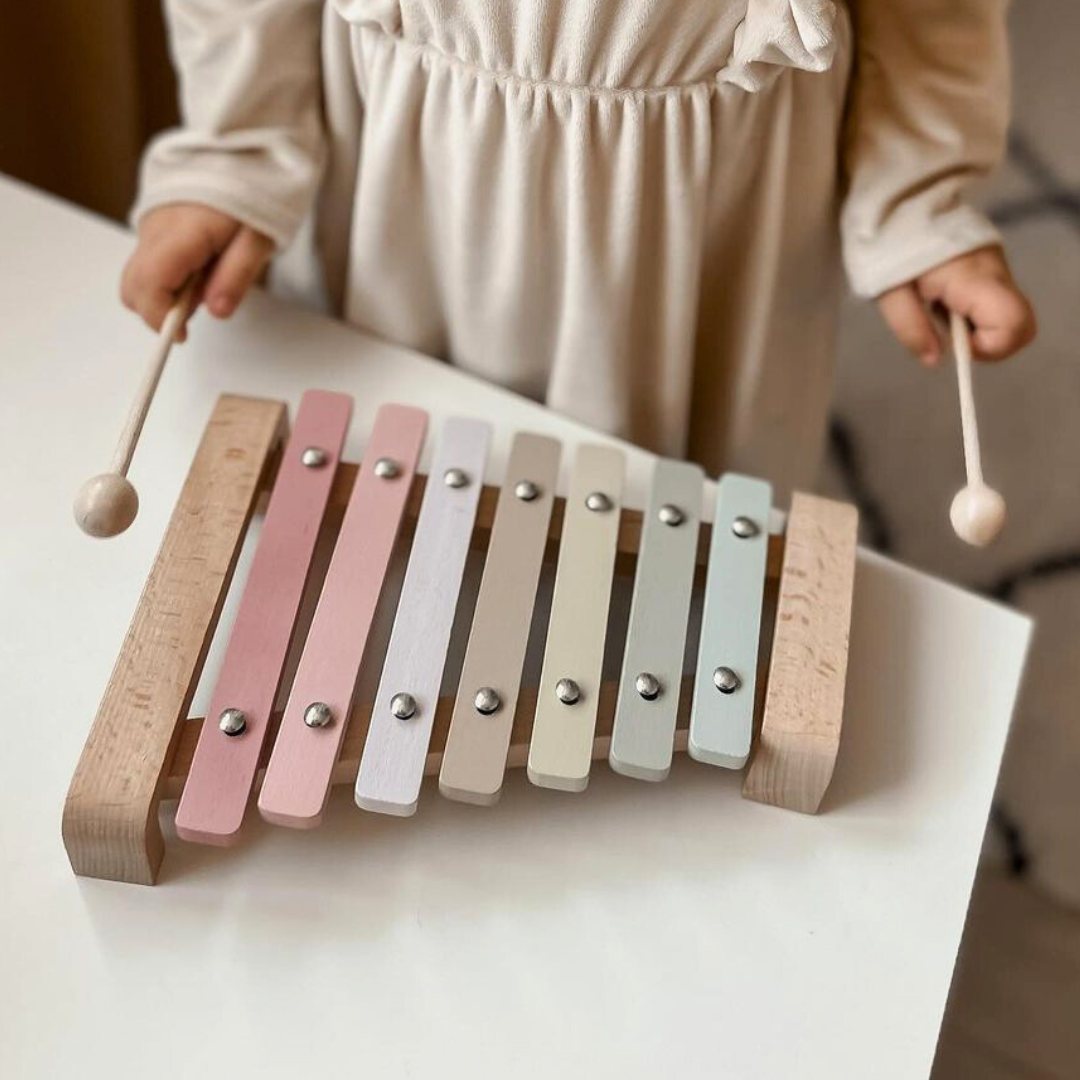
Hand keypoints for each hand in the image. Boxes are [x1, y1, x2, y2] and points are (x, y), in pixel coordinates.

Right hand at [121, 204, 273, 338]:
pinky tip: (200, 266)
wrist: (240, 156)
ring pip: (138, 278)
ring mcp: (149, 228)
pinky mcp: (153, 229)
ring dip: (166, 294)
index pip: (150, 285)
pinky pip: (149, 265)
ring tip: (207, 277)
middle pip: (132, 288)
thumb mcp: (259, 239)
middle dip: (159, 310)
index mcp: (180, 231)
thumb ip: (236, 276)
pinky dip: (169, 279)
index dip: (160, 318)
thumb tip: (217, 312)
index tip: (182, 334)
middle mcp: (155, 229)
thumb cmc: (251, 195)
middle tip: (200, 304)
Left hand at [877, 246, 1035, 366]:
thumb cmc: (893, 247)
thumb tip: (935, 360)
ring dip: (978, 326)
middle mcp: (996, 272)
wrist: (902, 203)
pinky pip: (997, 303)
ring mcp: (999, 267)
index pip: (1013, 323)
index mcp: (972, 278)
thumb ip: (911, 329)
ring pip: (1010, 316)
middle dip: (989, 342)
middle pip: (1022, 325)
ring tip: (941, 307)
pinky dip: (976, 313)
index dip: (990, 346)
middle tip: (950, 330)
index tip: (956, 341)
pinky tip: (946, 299)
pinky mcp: (993, 267)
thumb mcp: (889, 292)